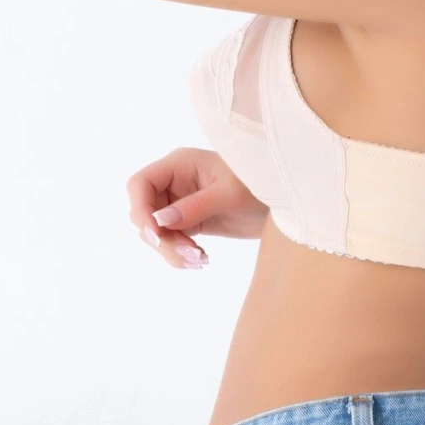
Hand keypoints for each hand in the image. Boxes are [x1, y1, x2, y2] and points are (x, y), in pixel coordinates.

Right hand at [126, 146, 268, 269]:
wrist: (284, 202)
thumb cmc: (262, 184)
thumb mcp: (230, 195)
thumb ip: (195, 206)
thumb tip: (160, 222)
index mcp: (180, 164)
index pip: (140, 184)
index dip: (140, 209)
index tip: (156, 234)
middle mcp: (174, 182)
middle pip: (144, 212)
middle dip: (160, 237)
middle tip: (188, 252)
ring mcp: (180, 203)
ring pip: (155, 232)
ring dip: (171, 251)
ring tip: (199, 259)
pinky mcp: (190, 222)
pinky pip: (171, 242)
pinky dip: (180, 255)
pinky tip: (201, 260)